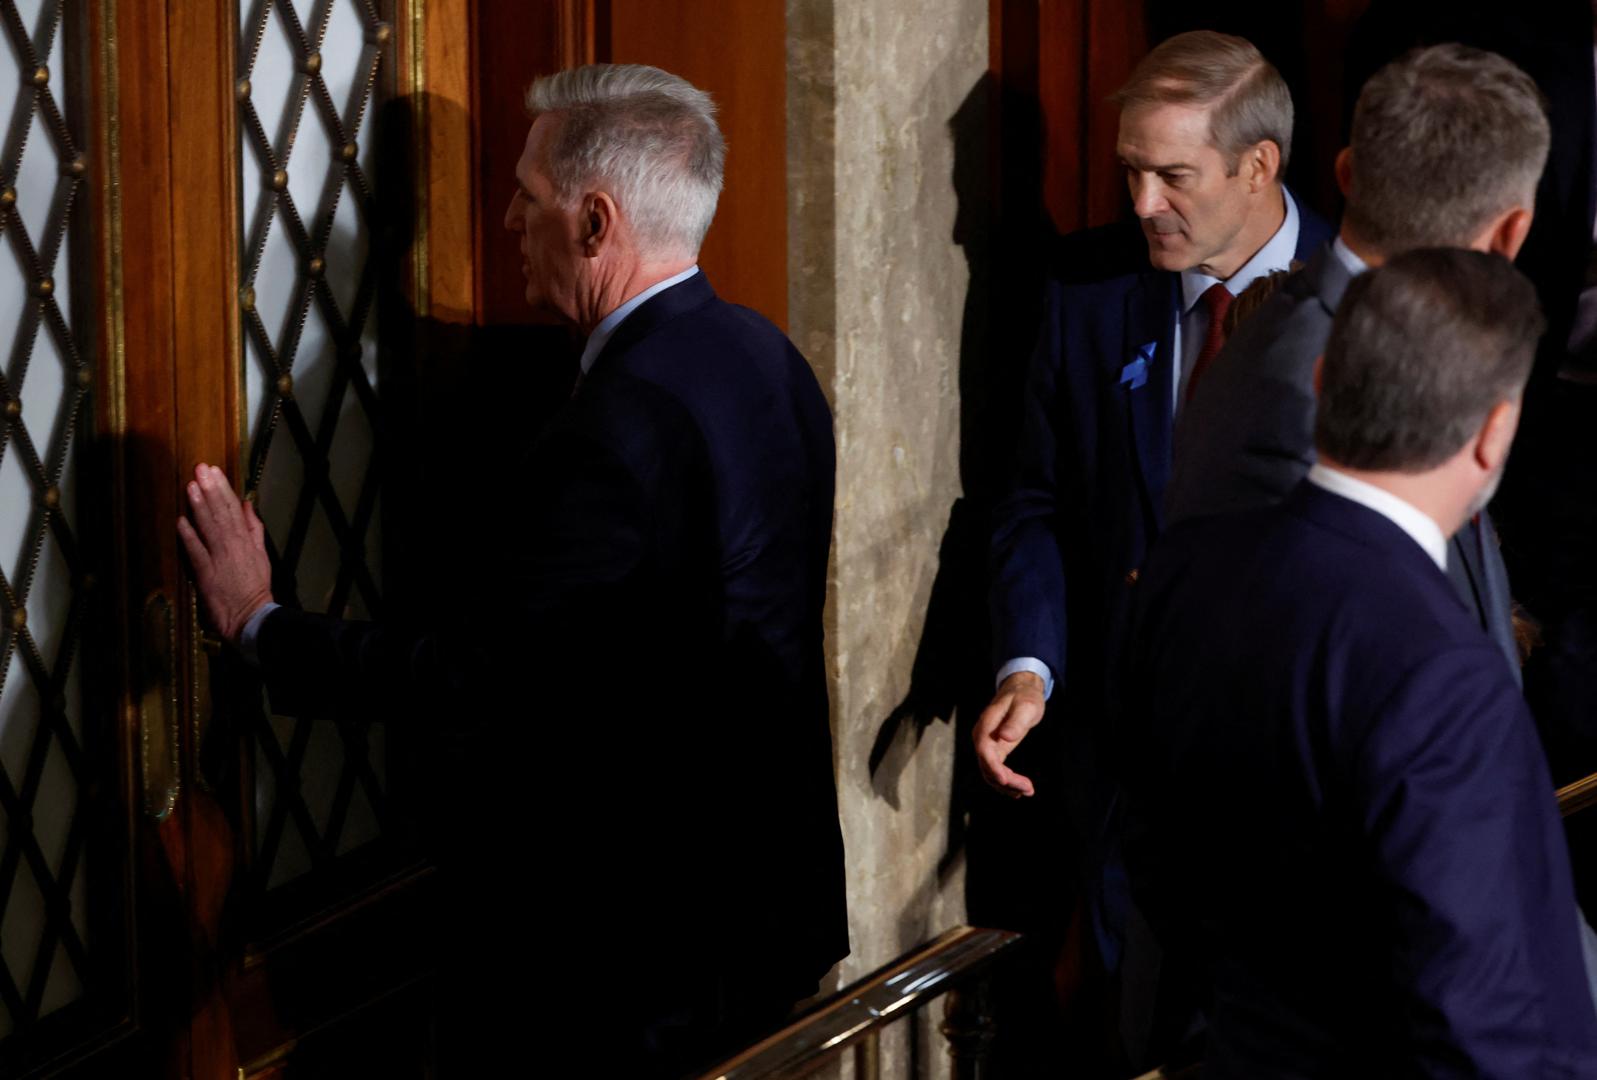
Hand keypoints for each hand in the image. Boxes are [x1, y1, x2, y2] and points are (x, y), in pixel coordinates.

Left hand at [176, 463, 273, 644]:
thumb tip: (247, 505)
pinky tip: (181, 520)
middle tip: (200, 469)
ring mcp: (219, 558)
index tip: (214, 471)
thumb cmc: (255, 585)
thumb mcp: (261, 553)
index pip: (233, 509)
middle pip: (220, 513)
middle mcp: (233, 545)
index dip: (223, 489)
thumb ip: (253, 528)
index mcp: (246, 540)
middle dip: (211, 489)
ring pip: (208, 527)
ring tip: (191, 486)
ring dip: (199, 506)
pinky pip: (196, 551)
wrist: (251, 614)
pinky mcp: (206, 573)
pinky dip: (189, 536)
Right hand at [973, 671, 1046, 797]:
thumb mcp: (1026, 706)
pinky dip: (1006, 781)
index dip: (993, 767)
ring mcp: (987, 744)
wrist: (1021, 689)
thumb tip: (1005, 737)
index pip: (984, 750)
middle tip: (1027, 789)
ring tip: (1026, 791)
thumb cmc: (1024, 696)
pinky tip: (1019, 788)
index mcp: (986, 725)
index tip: (1007, 781)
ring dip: (1006, 785)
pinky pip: (995, 769)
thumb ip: (1016, 722)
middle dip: (1005, 781)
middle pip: (986, 765)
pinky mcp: (994, 749)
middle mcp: (982, 736)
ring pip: (989, 771)